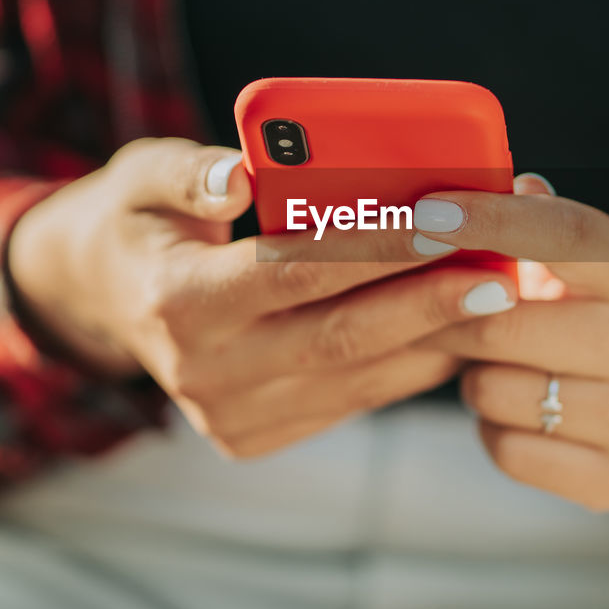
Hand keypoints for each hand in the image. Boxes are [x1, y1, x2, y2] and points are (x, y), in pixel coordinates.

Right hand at [7, 137, 517, 457]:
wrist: (106, 297)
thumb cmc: (141, 219)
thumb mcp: (143, 175)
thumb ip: (191, 173)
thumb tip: (241, 175)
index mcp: (176, 301)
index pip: (293, 271)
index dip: (374, 248)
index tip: (447, 220)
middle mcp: (203, 371)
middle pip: (340, 337)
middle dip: (429, 304)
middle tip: (502, 272)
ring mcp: (231, 415)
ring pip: (357, 378)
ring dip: (433, 339)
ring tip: (496, 296)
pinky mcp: (256, 435)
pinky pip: (352, 401)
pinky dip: (409, 365)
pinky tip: (454, 326)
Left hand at [414, 176, 608, 511]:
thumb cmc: (595, 310)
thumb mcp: (584, 257)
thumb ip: (538, 221)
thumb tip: (504, 182)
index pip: (565, 235)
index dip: (490, 222)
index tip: (426, 213)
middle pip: (509, 325)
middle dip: (447, 314)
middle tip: (421, 306)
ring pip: (499, 392)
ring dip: (473, 376)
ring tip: (490, 363)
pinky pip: (511, 450)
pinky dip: (493, 429)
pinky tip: (513, 411)